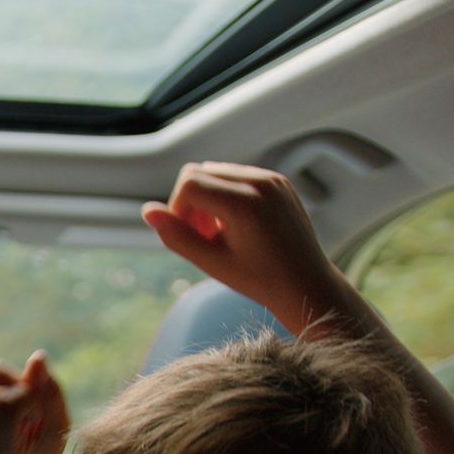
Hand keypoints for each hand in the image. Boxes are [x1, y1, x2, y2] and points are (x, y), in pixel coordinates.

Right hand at [141, 162, 365, 335]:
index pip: (188, 183)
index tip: (190, 236)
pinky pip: (237, 175)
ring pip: (216, 171)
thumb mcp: (210, 262)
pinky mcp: (279, 181)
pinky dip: (226, 194)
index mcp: (245, 203)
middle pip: (199, 171)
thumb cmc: (257, 279)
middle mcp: (261, 182)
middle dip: (190, 202)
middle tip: (203, 236)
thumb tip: (147, 211)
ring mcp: (272, 178)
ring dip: (207, 197)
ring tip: (219, 231)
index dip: (178, 209)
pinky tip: (236, 223)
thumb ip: (175, 236)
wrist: (306, 283)